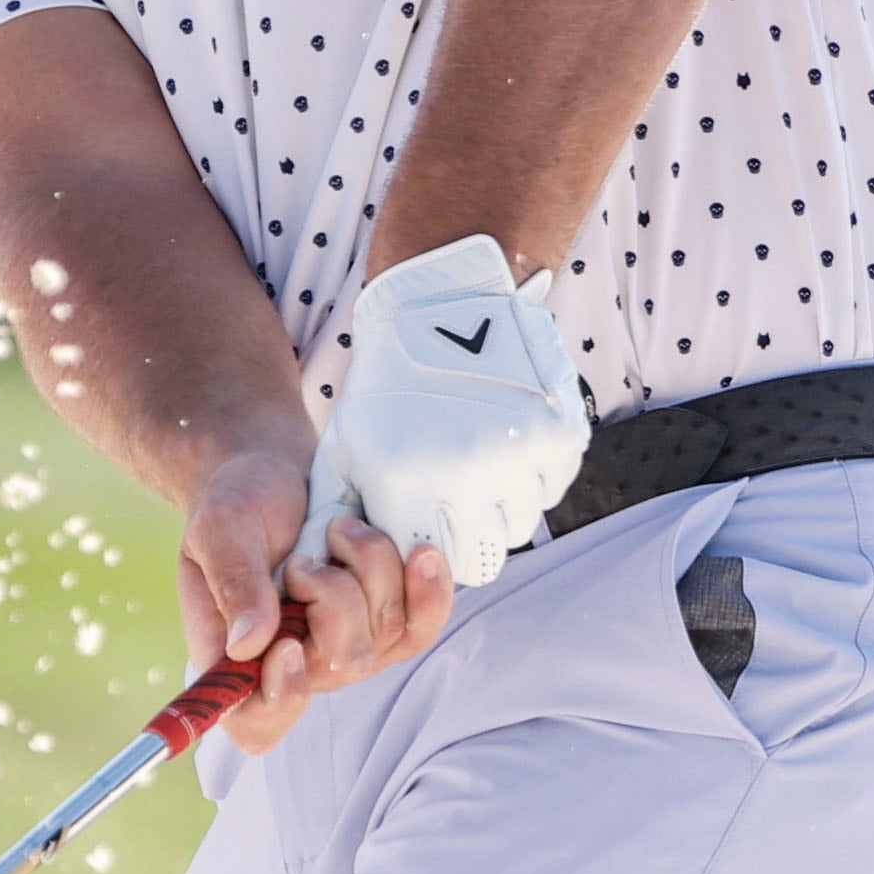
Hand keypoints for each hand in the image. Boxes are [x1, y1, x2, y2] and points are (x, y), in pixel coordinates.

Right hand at [173, 432, 456, 757]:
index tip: (288, 646)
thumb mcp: (218, 529)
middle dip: (336, 598)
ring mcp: (347, 647)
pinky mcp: (385, 623)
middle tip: (305, 556)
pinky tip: (421, 554)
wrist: (276, 471)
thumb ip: (232, 582)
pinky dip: (427, 590)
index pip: (257, 722)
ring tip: (341, 529)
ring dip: (373, 571)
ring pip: (387, 636)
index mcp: (235, 657)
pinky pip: (421, 628)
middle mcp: (295, 665)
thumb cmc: (236, 503)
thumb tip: (248, 644)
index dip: (280, 701)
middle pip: (340, 666)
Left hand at [312, 232, 593, 589]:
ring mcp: (518, 454)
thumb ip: (332, 512)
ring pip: (522, 523)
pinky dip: (534, 473)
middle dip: (469, 535)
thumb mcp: (343, 443)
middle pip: (484, 555)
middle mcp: (465, 473)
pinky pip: (552, 486)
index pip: (430, 562)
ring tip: (477, 458)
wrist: (446, 303)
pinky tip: (505, 435)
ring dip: (502, 503)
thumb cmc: (386, 383)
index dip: (428, 547)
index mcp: (405, 479)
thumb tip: (314, 570)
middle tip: (455, 497)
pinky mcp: (559, 434)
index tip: (423, 518)